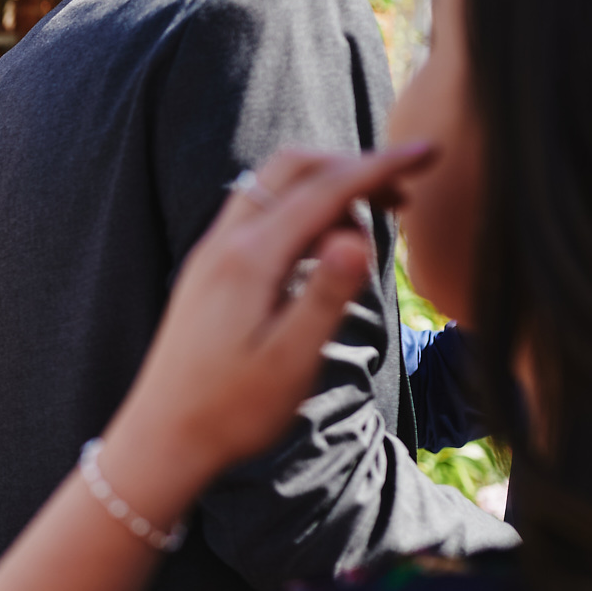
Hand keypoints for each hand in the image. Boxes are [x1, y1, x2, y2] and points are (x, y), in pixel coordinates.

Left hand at [103, 144, 434, 492]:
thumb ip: (325, 297)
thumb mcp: (290, 361)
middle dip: (351, 165)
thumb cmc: (230, 410)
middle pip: (292, 169)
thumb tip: (358, 238)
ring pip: (272, 188)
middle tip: (405, 191)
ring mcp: (211, 255)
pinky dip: (300, 210)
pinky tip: (326, 246)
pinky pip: (258, 214)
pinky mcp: (208, 272)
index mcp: (249, 259)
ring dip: (325, 186)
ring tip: (375, 221)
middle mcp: (224, 244)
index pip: (324, 189)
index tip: (429, 152)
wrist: (162, 437)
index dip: (380, 166)